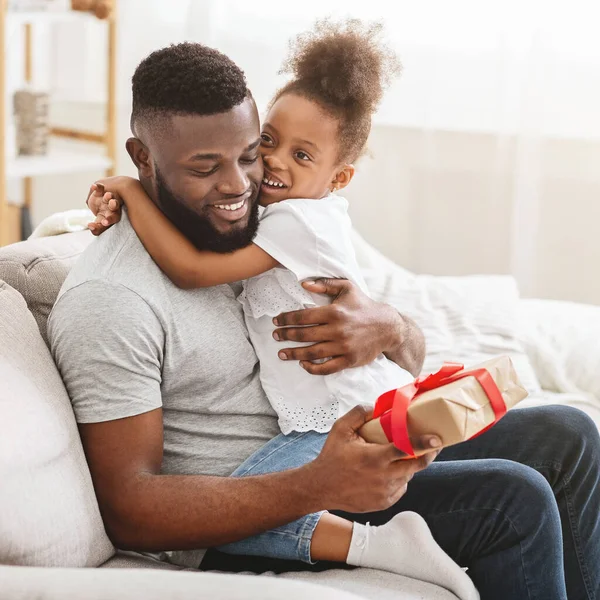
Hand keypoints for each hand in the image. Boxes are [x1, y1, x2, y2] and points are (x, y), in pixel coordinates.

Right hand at [87, 183, 122, 235]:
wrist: (102, 204)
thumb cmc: (102, 218)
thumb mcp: (99, 224)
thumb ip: (95, 228)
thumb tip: (90, 226)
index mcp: (114, 216)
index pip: (112, 218)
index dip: (109, 220)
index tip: (104, 222)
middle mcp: (112, 207)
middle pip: (114, 206)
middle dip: (113, 205)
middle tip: (113, 203)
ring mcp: (106, 199)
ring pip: (109, 197)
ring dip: (108, 196)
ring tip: (108, 194)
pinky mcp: (99, 193)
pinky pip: (99, 189)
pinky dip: (97, 187)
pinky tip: (94, 186)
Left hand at [272, 278, 400, 374]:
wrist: (388, 326)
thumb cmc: (364, 305)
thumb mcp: (347, 287)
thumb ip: (325, 285)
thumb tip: (304, 284)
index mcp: (335, 312)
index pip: (303, 316)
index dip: (286, 319)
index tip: (276, 321)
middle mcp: (338, 330)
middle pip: (304, 335)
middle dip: (286, 336)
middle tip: (275, 336)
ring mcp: (343, 346)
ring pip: (312, 352)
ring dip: (294, 354)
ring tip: (282, 353)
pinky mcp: (349, 360)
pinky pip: (327, 368)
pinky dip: (313, 368)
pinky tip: (303, 364)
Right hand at [307, 406, 440, 512]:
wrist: (320, 487)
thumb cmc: (331, 456)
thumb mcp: (340, 429)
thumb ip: (358, 414)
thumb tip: (376, 407)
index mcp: (374, 458)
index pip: (405, 449)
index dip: (423, 444)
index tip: (437, 439)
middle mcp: (383, 477)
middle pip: (416, 466)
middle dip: (427, 454)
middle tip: (433, 443)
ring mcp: (385, 493)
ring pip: (408, 476)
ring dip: (409, 465)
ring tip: (402, 455)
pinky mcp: (384, 503)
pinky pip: (401, 488)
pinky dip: (399, 478)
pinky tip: (389, 471)